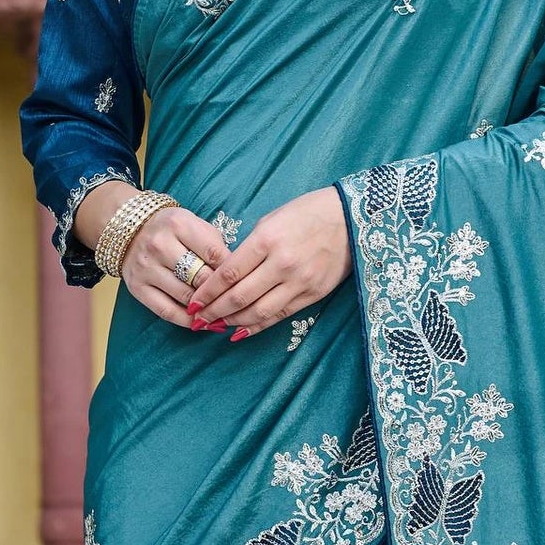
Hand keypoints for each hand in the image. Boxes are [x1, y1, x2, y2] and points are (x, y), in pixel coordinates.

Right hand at [74, 182, 229, 327]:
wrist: (130, 228)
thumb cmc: (172, 229)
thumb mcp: (195, 225)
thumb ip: (215, 246)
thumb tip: (237, 278)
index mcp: (179, 225)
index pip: (215, 254)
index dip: (234, 272)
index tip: (246, 283)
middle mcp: (160, 246)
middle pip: (201, 278)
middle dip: (222, 293)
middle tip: (238, 304)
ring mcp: (146, 268)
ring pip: (186, 297)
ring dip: (207, 310)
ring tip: (225, 316)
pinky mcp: (137, 287)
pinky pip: (166, 311)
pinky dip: (187, 321)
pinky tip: (202, 323)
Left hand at [187, 187, 351, 339]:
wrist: (350, 219)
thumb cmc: (307, 213)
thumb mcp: (272, 221)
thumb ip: (249, 248)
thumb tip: (228, 274)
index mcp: (267, 241)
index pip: (228, 274)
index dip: (207, 292)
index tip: (193, 302)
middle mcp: (282, 264)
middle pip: (239, 297)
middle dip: (214, 311)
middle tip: (198, 319)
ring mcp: (299, 282)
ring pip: (258, 311)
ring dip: (233, 322)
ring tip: (217, 326)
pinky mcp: (313, 295)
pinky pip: (279, 315)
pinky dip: (258, 326)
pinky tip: (241, 331)